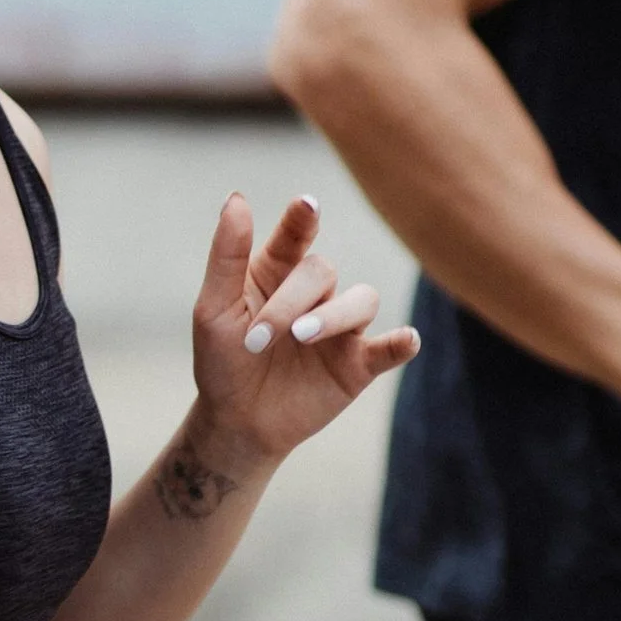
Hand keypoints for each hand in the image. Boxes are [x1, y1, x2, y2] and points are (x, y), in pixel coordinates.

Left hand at [187, 191, 419, 476]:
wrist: (236, 423)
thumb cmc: (222, 361)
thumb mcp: (214, 309)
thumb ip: (227, 257)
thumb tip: (236, 198)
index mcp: (278, 270)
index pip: (296, 233)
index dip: (302, 218)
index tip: (305, 205)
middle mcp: (314, 292)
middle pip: (322, 271)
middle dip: (289, 302)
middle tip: (258, 339)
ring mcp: (340, 327)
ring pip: (362, 299)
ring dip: (335, 314)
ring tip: (303, 336)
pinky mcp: (358, 364)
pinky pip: (389, 347)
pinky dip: (402, 342)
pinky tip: (406, 340)